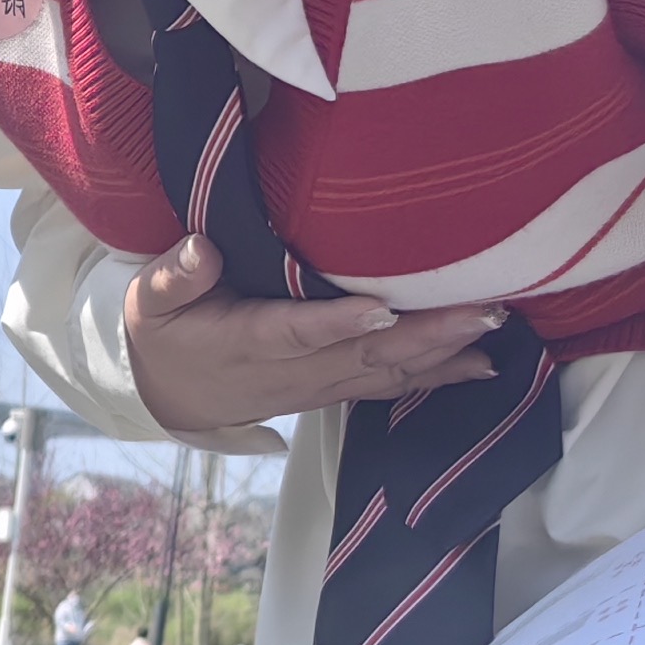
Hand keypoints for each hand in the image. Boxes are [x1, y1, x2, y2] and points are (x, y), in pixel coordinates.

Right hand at [123, 236, 507, 437]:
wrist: (164, 394)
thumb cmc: (164, 333)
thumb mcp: (150, 300)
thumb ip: (176, 275)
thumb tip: (203, 250)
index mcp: (247, 342)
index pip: (297, 332)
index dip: (339, 324)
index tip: (383, 311)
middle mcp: (291, 371)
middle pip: (364, 355)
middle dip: (427, 335)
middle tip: (483, 310)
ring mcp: (316, 386)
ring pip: (385, 373)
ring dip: (443, 354)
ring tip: (495, 330)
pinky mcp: (331, 390)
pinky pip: (388, 385)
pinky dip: (436, 376)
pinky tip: (480, 366)